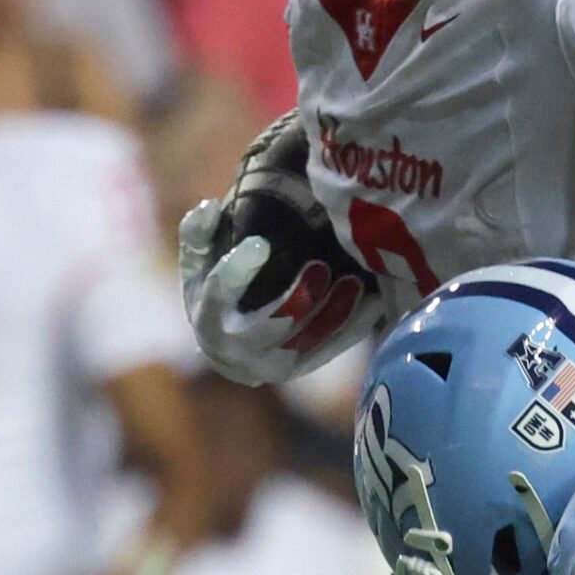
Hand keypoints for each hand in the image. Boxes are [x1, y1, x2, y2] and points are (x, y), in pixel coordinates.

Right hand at [178, 200, 376, 385]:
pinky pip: (330, 349)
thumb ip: (198, 235)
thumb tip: (209, 207)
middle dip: (299, 297)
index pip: (218, 295)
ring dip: (335, 312)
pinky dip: (354, 328)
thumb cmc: (214, 297)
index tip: (259, 243)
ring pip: (307, 340)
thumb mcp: (198, 265)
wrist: (228, 352)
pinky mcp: (301, 368)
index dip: (237, 271)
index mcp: (209, 317)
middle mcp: (238, 349)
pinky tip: (375, 304)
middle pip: (272, 325)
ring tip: (355, 282)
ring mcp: (272, 363)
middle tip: (321, 266)